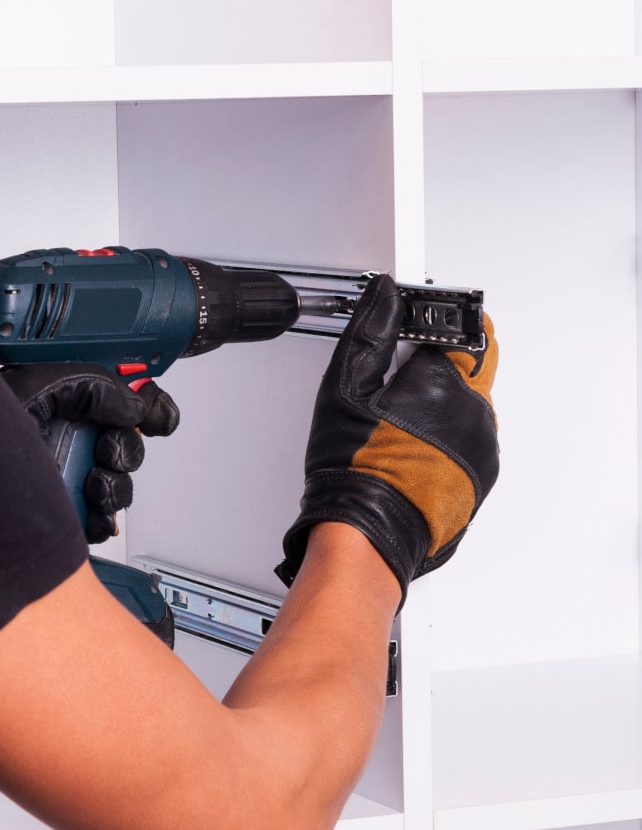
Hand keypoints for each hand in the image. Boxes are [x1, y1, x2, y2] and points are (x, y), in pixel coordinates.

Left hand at [0, 363, 178, 542]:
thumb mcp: (45, 385)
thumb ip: (99, 387)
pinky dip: (105, 515)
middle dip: (124, 448)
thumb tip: (138, 403)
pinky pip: (105, 521)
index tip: (156, 414)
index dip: (143, 405)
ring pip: (120, 485)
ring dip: (115, 483)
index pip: (116, 401)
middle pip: (125, 445)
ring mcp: (63, 480)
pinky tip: (88, 504)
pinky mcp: (62, 518)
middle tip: (105, 448)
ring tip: (91, 480)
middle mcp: (63, 440)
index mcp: (60, 404)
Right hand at [275, 275, 498, 605]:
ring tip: (399, 424)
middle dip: (443, 365)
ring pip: (471, 406)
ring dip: (445, 404)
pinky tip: (410, 451)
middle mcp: (475, 412)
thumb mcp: (346, 389)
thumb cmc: (354, 471)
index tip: (419, 330)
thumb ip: (370, 333)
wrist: (367, 532)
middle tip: (400, 383)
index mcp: (446, 382)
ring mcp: (482, 448)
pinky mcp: (480, 477)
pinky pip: (470, 443)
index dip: (440, 325)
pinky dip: (447, 439)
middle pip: (472, 367)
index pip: (465, 329)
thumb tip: (385, 296)